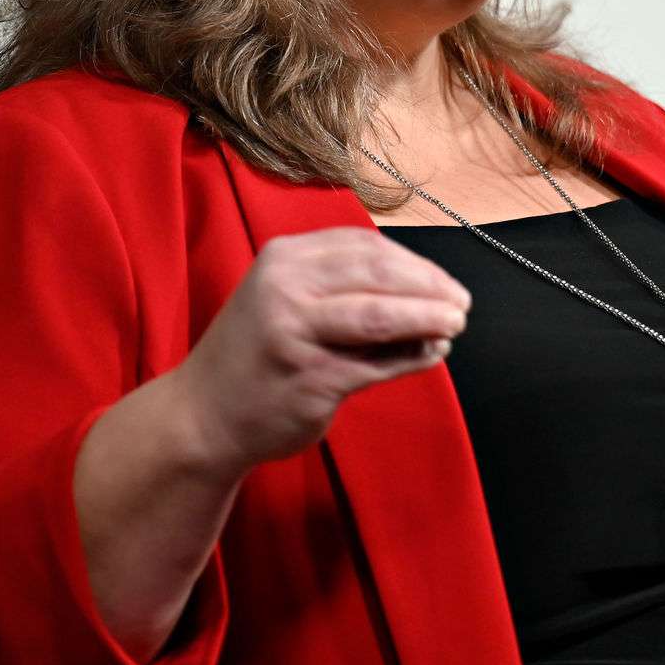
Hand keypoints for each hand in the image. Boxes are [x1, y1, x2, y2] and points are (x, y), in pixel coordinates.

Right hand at [174, 226, 472, 472]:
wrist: (202, 416)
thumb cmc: (256, 354)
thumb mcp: (286, 299)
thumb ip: (342, 287)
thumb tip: (423, 288)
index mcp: (283, 259)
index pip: (365, 248)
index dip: (414, 263)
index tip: (444, 280)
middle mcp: (286, 288)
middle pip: (378, 276)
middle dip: (430, 288)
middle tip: (462, 303)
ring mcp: (296, 333)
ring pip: (381, 316)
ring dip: (428, 319)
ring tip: (455, 324)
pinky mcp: (310, 378)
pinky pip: (376, 364)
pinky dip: (410, 357)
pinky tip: (430, 354)